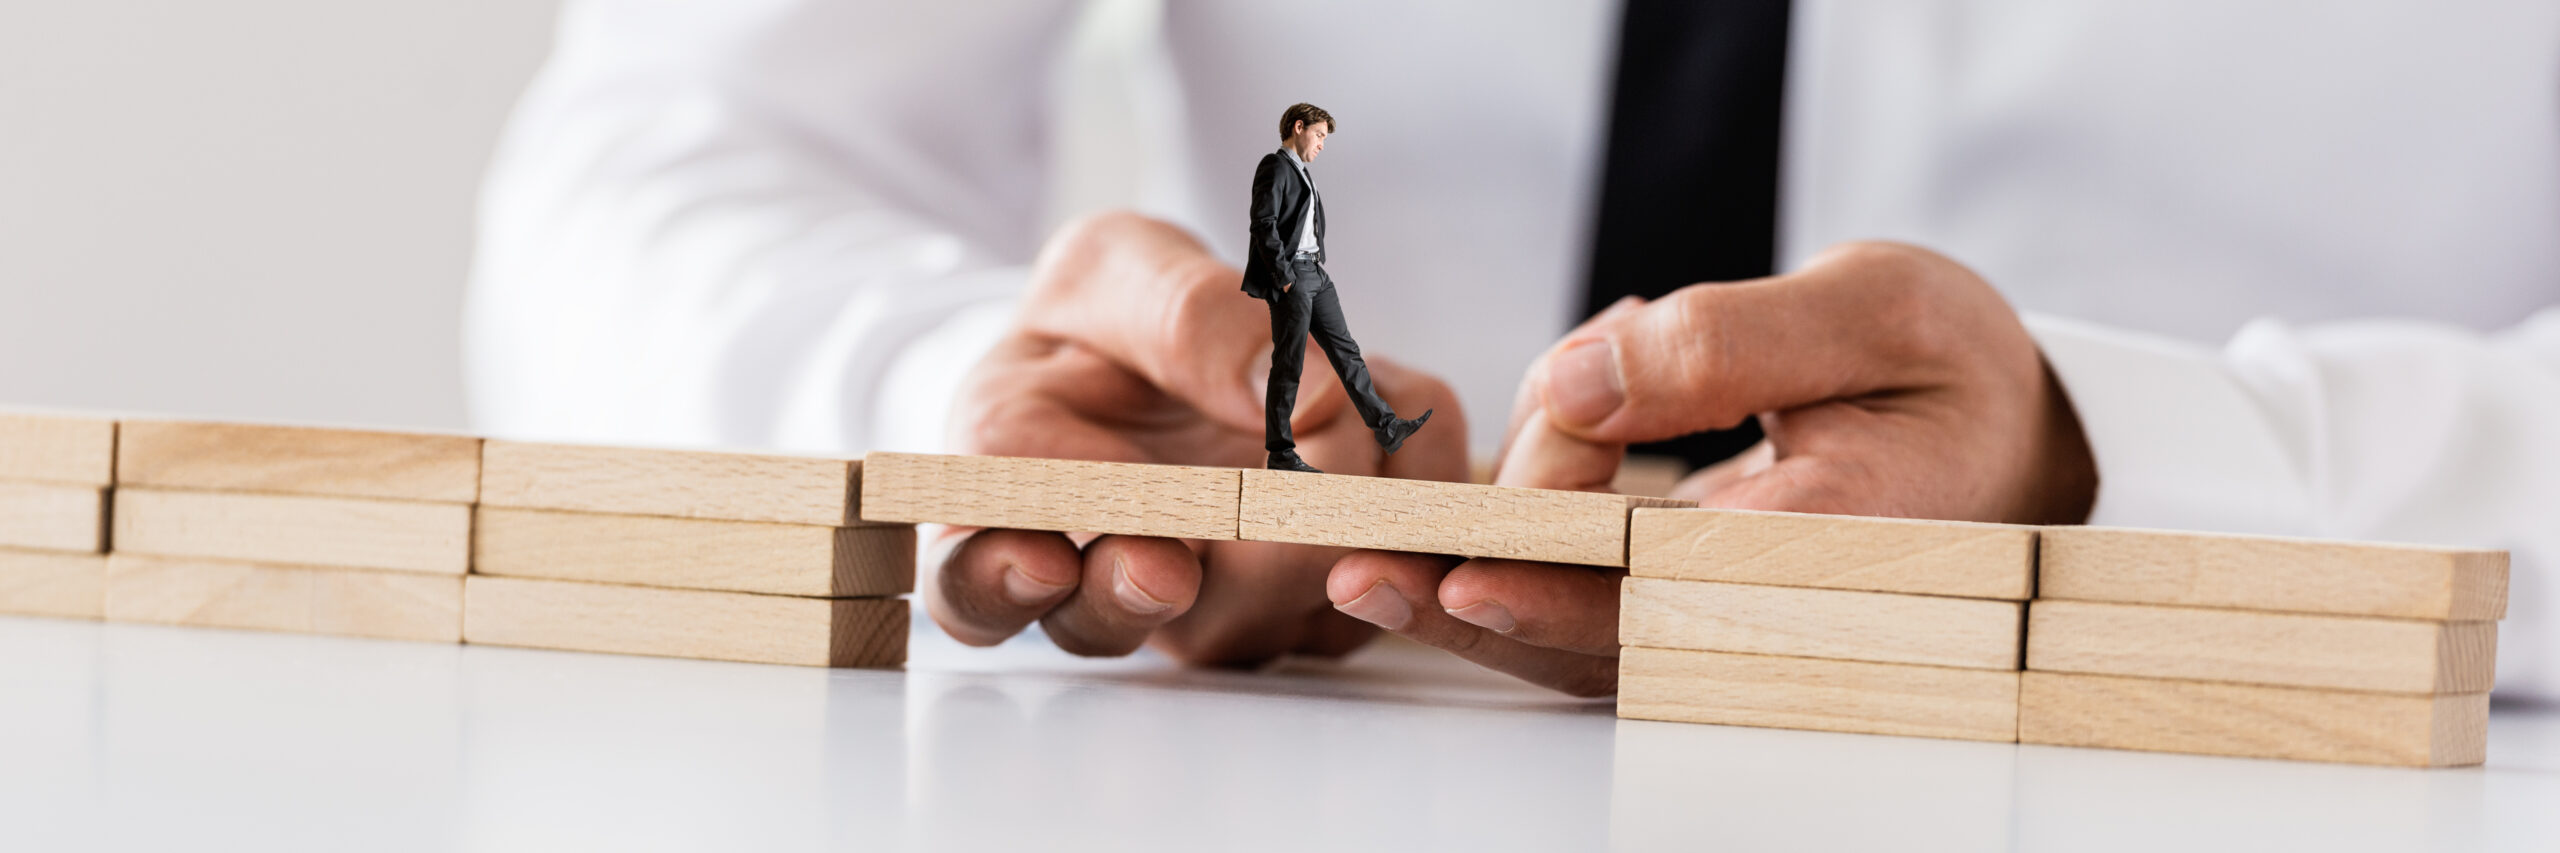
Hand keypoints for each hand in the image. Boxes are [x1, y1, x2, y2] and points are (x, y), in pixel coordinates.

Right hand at [932, 211, 1468, 664]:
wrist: (1179, 345)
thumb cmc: (1106, 317)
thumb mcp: (1116, 270)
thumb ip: (1181, 317)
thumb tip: (1297, 388)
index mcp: (1005, 508)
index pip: (975, 584)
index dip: (998, 583)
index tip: (1041, 556)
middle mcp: (1104, 586)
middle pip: (1119, 622)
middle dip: (1162, 580)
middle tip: (1188, 537)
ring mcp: (1215, 607)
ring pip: (1260, 614)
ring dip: (1313, 525)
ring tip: (1343, 413)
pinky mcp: (1317, 598)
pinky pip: (1376, 571)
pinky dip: (1400, 488)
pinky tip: (1384, 404)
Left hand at [1325, 241, 2097, 694]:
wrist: (2007, 435)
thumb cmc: (1951, 370)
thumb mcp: (1874, 309)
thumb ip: (1729, 343)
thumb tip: (1579, 380)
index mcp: (1843, 548)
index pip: (1684, 595)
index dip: (1564, 593)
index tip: (1463, 572)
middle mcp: (1779, 612)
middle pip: (1607, 637)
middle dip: (1483, 587)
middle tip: (1377, 549)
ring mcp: (1728, 627)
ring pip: (1580, 646)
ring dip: (1468, 601)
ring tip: (1372, 553)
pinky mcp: (1686, 614)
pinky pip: (1584, 620)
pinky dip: (1507, 576)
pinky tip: (1438, 538)